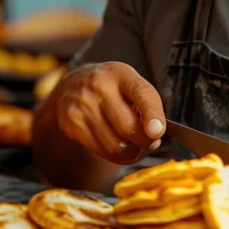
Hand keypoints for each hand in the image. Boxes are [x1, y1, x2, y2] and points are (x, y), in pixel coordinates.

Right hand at [49, 62, 166, 164]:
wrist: (73, 85)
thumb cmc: (112, 88)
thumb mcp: (130, 84)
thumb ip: (148, 106)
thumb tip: (155, 136)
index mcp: (120, 73)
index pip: (141, 93)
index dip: (152, 114)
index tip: (158, 132)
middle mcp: (99, 86)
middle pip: (128, 127)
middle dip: (145, 142)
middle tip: (150, 142)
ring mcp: (82, 105)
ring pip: (115, 145)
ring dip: (130, 152)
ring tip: (131, 144)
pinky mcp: (71, 123)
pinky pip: (101, 151)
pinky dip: (114, 155)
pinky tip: (115, 145)